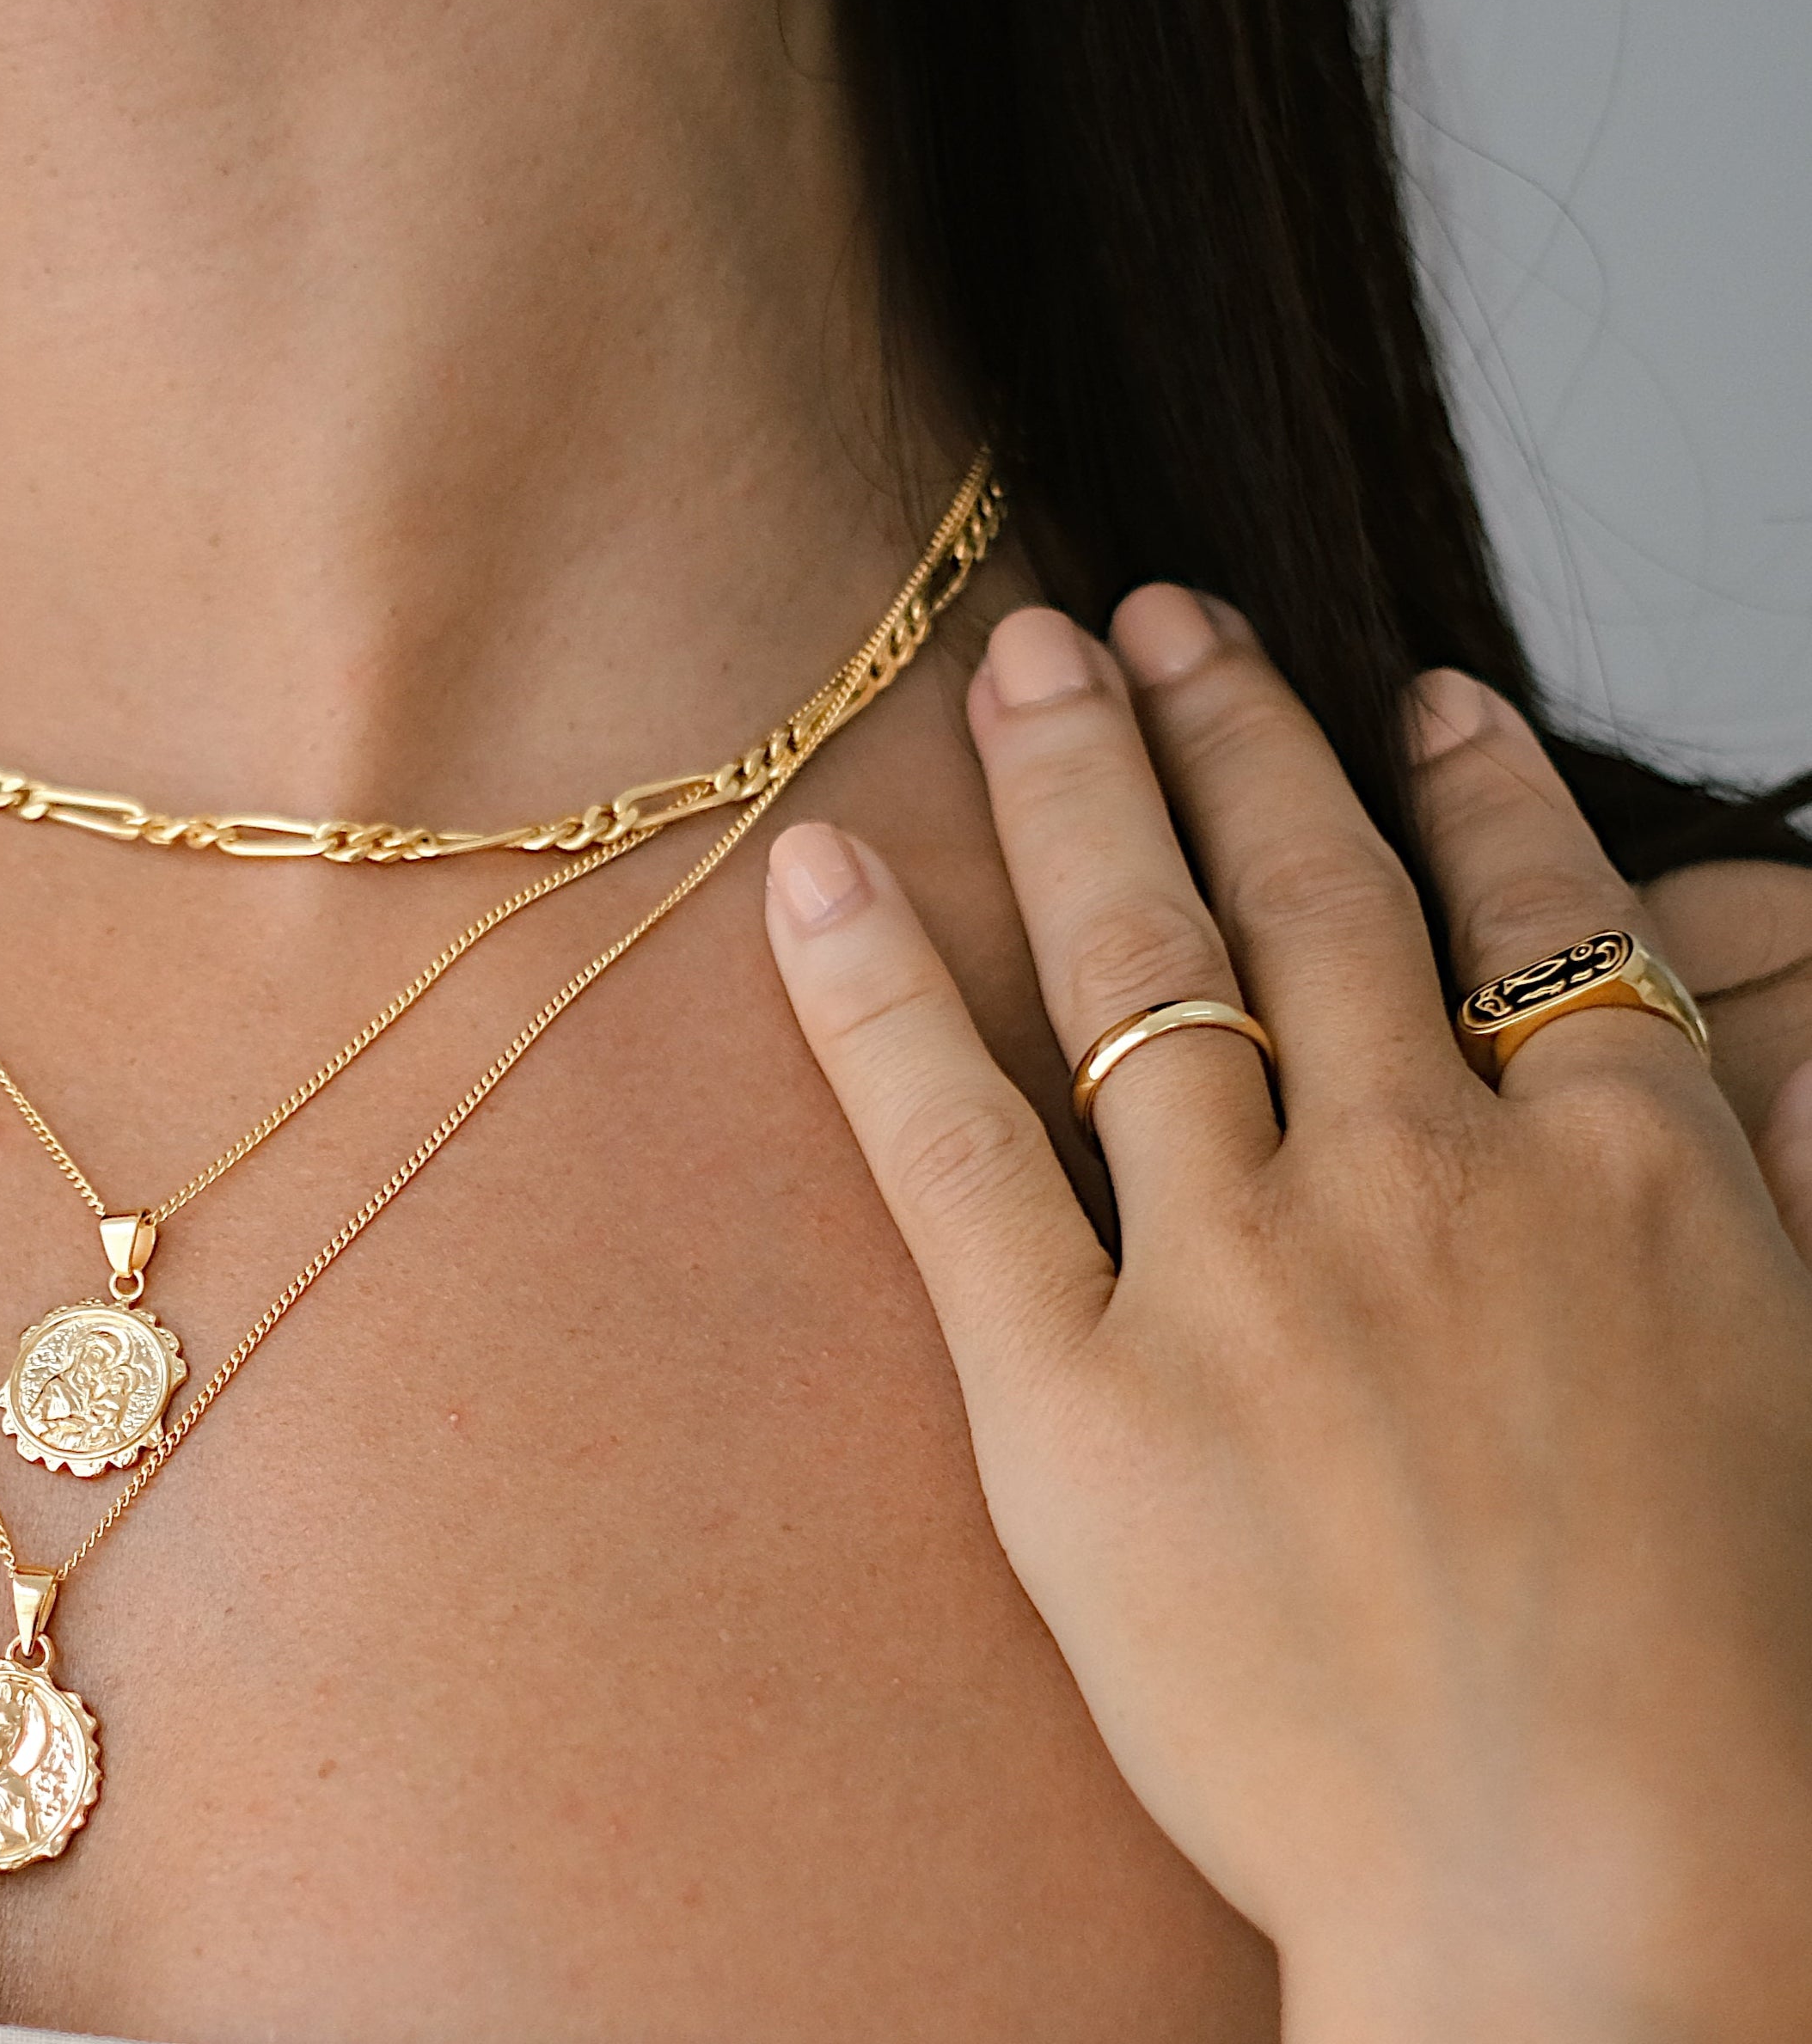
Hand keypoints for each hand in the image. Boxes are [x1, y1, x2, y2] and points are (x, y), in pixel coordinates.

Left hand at [762, 592, 1811, 2043]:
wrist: (1615, 1922)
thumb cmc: (1748, 1707)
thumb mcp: (1809, 1399)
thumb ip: (1767, 1196)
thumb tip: (1779, 1044)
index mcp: (1624, 1183)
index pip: (1524, 919)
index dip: (1462, 789)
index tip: (1405, 694)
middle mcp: (1426, 1183)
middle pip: (1310, 892)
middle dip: (1230, 727)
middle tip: (1150, 611)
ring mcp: (1244, 1279)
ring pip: (1141, 957)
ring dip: (1074, 783)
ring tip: (1018, 665)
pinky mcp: (1076, 1398)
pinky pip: (949, 1143)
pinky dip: (872, 989)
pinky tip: (811, 867)